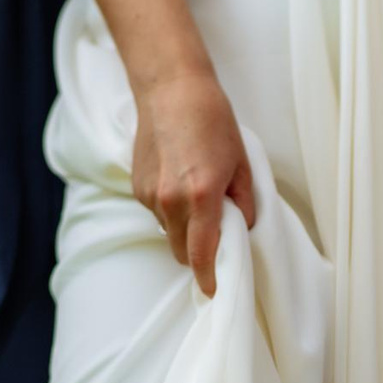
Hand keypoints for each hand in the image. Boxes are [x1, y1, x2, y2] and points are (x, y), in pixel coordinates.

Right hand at [131, 70, 256, 296]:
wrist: (170, 91)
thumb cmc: (212, 121)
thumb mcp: (241, 163)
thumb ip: (245, 203)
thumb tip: (243, 229)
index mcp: (201, 197)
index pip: (202, 255)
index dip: (209, 279)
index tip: (215, 291)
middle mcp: (171, 201)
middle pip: (182, 252)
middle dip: (198, 254)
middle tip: (217, 236)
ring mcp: (150, 196)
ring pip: (169, 233)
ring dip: (184, 229)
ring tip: (198, 196)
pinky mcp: (137, 187)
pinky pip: (157, 214)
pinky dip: (170, 210)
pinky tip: (179, 182)